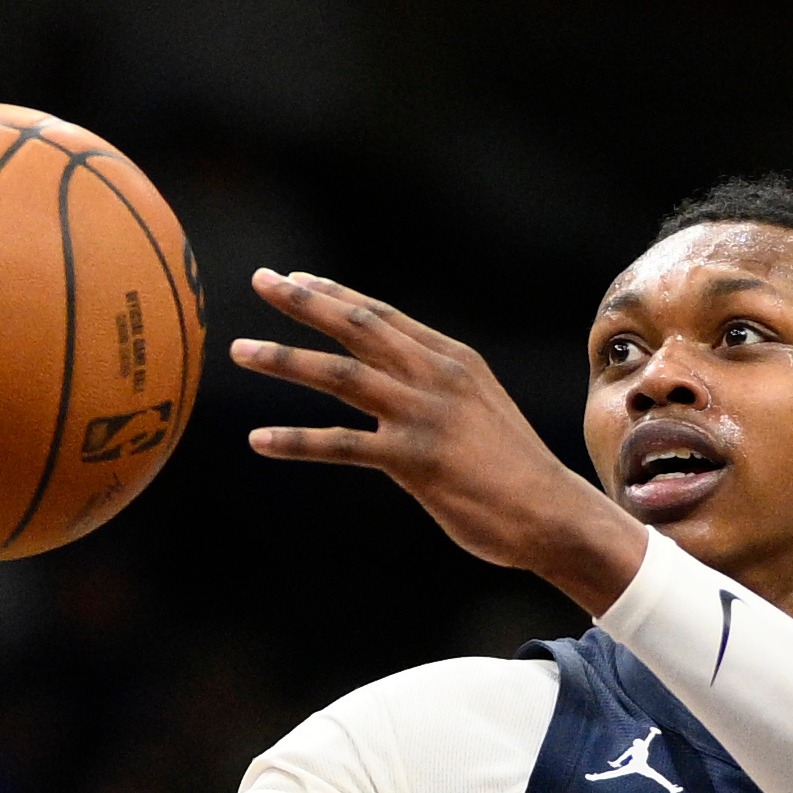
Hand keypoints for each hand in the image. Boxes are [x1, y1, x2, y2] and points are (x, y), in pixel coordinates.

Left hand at [235, 272, 648, 611]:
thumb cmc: (514, 469)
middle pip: (357, 327)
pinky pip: (342, 444)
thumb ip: (437, 388)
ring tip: (240, 351)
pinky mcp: (414, 460)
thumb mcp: (479, 409)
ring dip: (285, 359)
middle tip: (259, 281)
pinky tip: (260, 441)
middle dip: (303, 302)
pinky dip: (297, 440)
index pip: (382, 315)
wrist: (552, 513)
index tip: (294, 279)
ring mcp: (424, 415)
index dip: (335, 295)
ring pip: (340, 374)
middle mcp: (435, 376)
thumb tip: (396, 381)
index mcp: (451, 359)